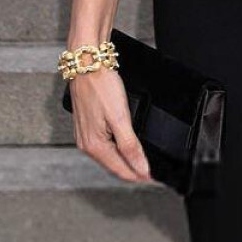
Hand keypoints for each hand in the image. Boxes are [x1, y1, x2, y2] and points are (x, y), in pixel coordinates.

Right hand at [66, 67, 154, 185]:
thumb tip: (141, 169)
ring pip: (109, 157)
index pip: (121, 171)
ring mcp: (85, 135)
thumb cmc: (101, 85)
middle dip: (134, 171)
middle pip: (114, 166)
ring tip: (143, 162)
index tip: (156, 179)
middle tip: (153, 173)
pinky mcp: (87, 125)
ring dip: (126, 162)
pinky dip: (118, 150)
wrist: (87, 63)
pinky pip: (105, 146)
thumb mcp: (120, 118)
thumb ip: (130, 146)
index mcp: (94, 145)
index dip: (140, 177)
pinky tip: (127, 147)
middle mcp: (86, 143)